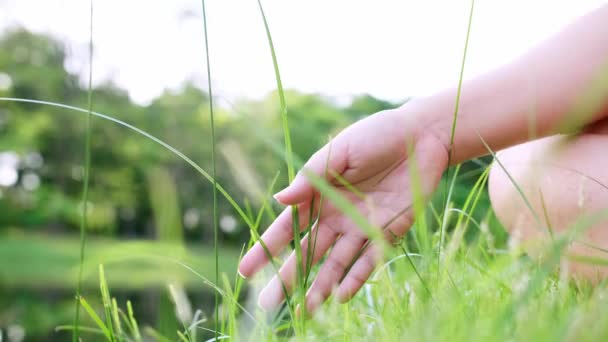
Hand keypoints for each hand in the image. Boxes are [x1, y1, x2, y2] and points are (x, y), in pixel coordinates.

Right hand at [238, 105, 448, 312]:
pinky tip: (339, 297)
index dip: (267, 248)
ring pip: (335, 264)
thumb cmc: (377, 135)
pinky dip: (355, 279)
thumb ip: (311, 177)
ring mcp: (361, 227)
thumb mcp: (340, 151)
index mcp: (319, 195)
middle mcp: (336, 216)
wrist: (423, 134)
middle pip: (307, 253)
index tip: (245, 270)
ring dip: (319, 287)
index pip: (287, 227)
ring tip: (302, 312)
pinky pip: (369, 260)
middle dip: (287, 278)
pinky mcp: (388, 232)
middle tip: (265, 303)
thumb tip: (279, 200)